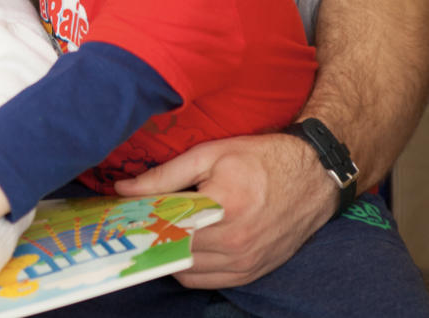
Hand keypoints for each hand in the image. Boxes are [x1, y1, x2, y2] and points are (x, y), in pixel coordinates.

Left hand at [114, 132, 334, 286]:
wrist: (314, 177)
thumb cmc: (260, 160)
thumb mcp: (209, 155)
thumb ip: (164, 176)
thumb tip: (124, 190)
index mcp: (224, 207)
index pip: (165, 225)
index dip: (140, 220)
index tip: (123, 213)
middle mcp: (236, 242)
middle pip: (173, 250)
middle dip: (151, 237)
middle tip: (138, 221)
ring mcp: (247, 261)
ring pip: (187, 271)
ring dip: (169, 254)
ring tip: (160, 231)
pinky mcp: (254, 272)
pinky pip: (208, 282)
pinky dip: (190, 268)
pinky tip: (185, 245)